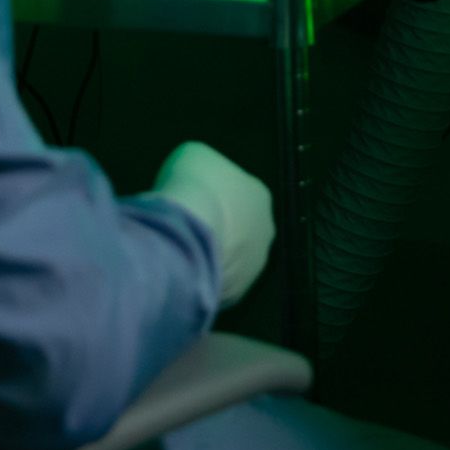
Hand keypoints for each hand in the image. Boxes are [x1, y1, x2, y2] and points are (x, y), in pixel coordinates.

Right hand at [153, 141, 274, 308]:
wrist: (186, 235)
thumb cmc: (192, 187)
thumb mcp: (194, 156)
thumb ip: (203, 168)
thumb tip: (197, 179)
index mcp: (259, 195)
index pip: (238, 194)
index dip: (214, 196)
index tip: (193, 199)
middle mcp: (265, 230)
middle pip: (239, 228)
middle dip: (218, 227)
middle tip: (188, 226)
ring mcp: (254, 265)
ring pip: (231, 259)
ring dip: (212, 255)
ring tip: (183, 251)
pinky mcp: (237, 292)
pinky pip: (218, 283)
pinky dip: (204, 278)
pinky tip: (185, 271)